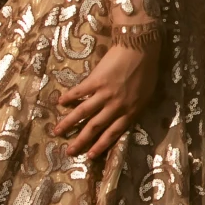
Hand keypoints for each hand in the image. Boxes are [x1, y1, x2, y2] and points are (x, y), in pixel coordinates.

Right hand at [55, 36, 158, 160]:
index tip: (90, 156)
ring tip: (57, 131)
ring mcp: (104, 94)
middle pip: (95, 127)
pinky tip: (59, 103)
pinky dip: (68, 98)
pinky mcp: (95, 80)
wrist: (141, 48)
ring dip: (68, 123)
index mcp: (130, 111)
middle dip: (81, 140)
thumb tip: (124, 118)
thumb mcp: (147, 95)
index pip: (113, 133)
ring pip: (83, 112)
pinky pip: (79, 92)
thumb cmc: (147, 71)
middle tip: (69, 151)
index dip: (101, 145)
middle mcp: (116, 106)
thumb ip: (134, 108)